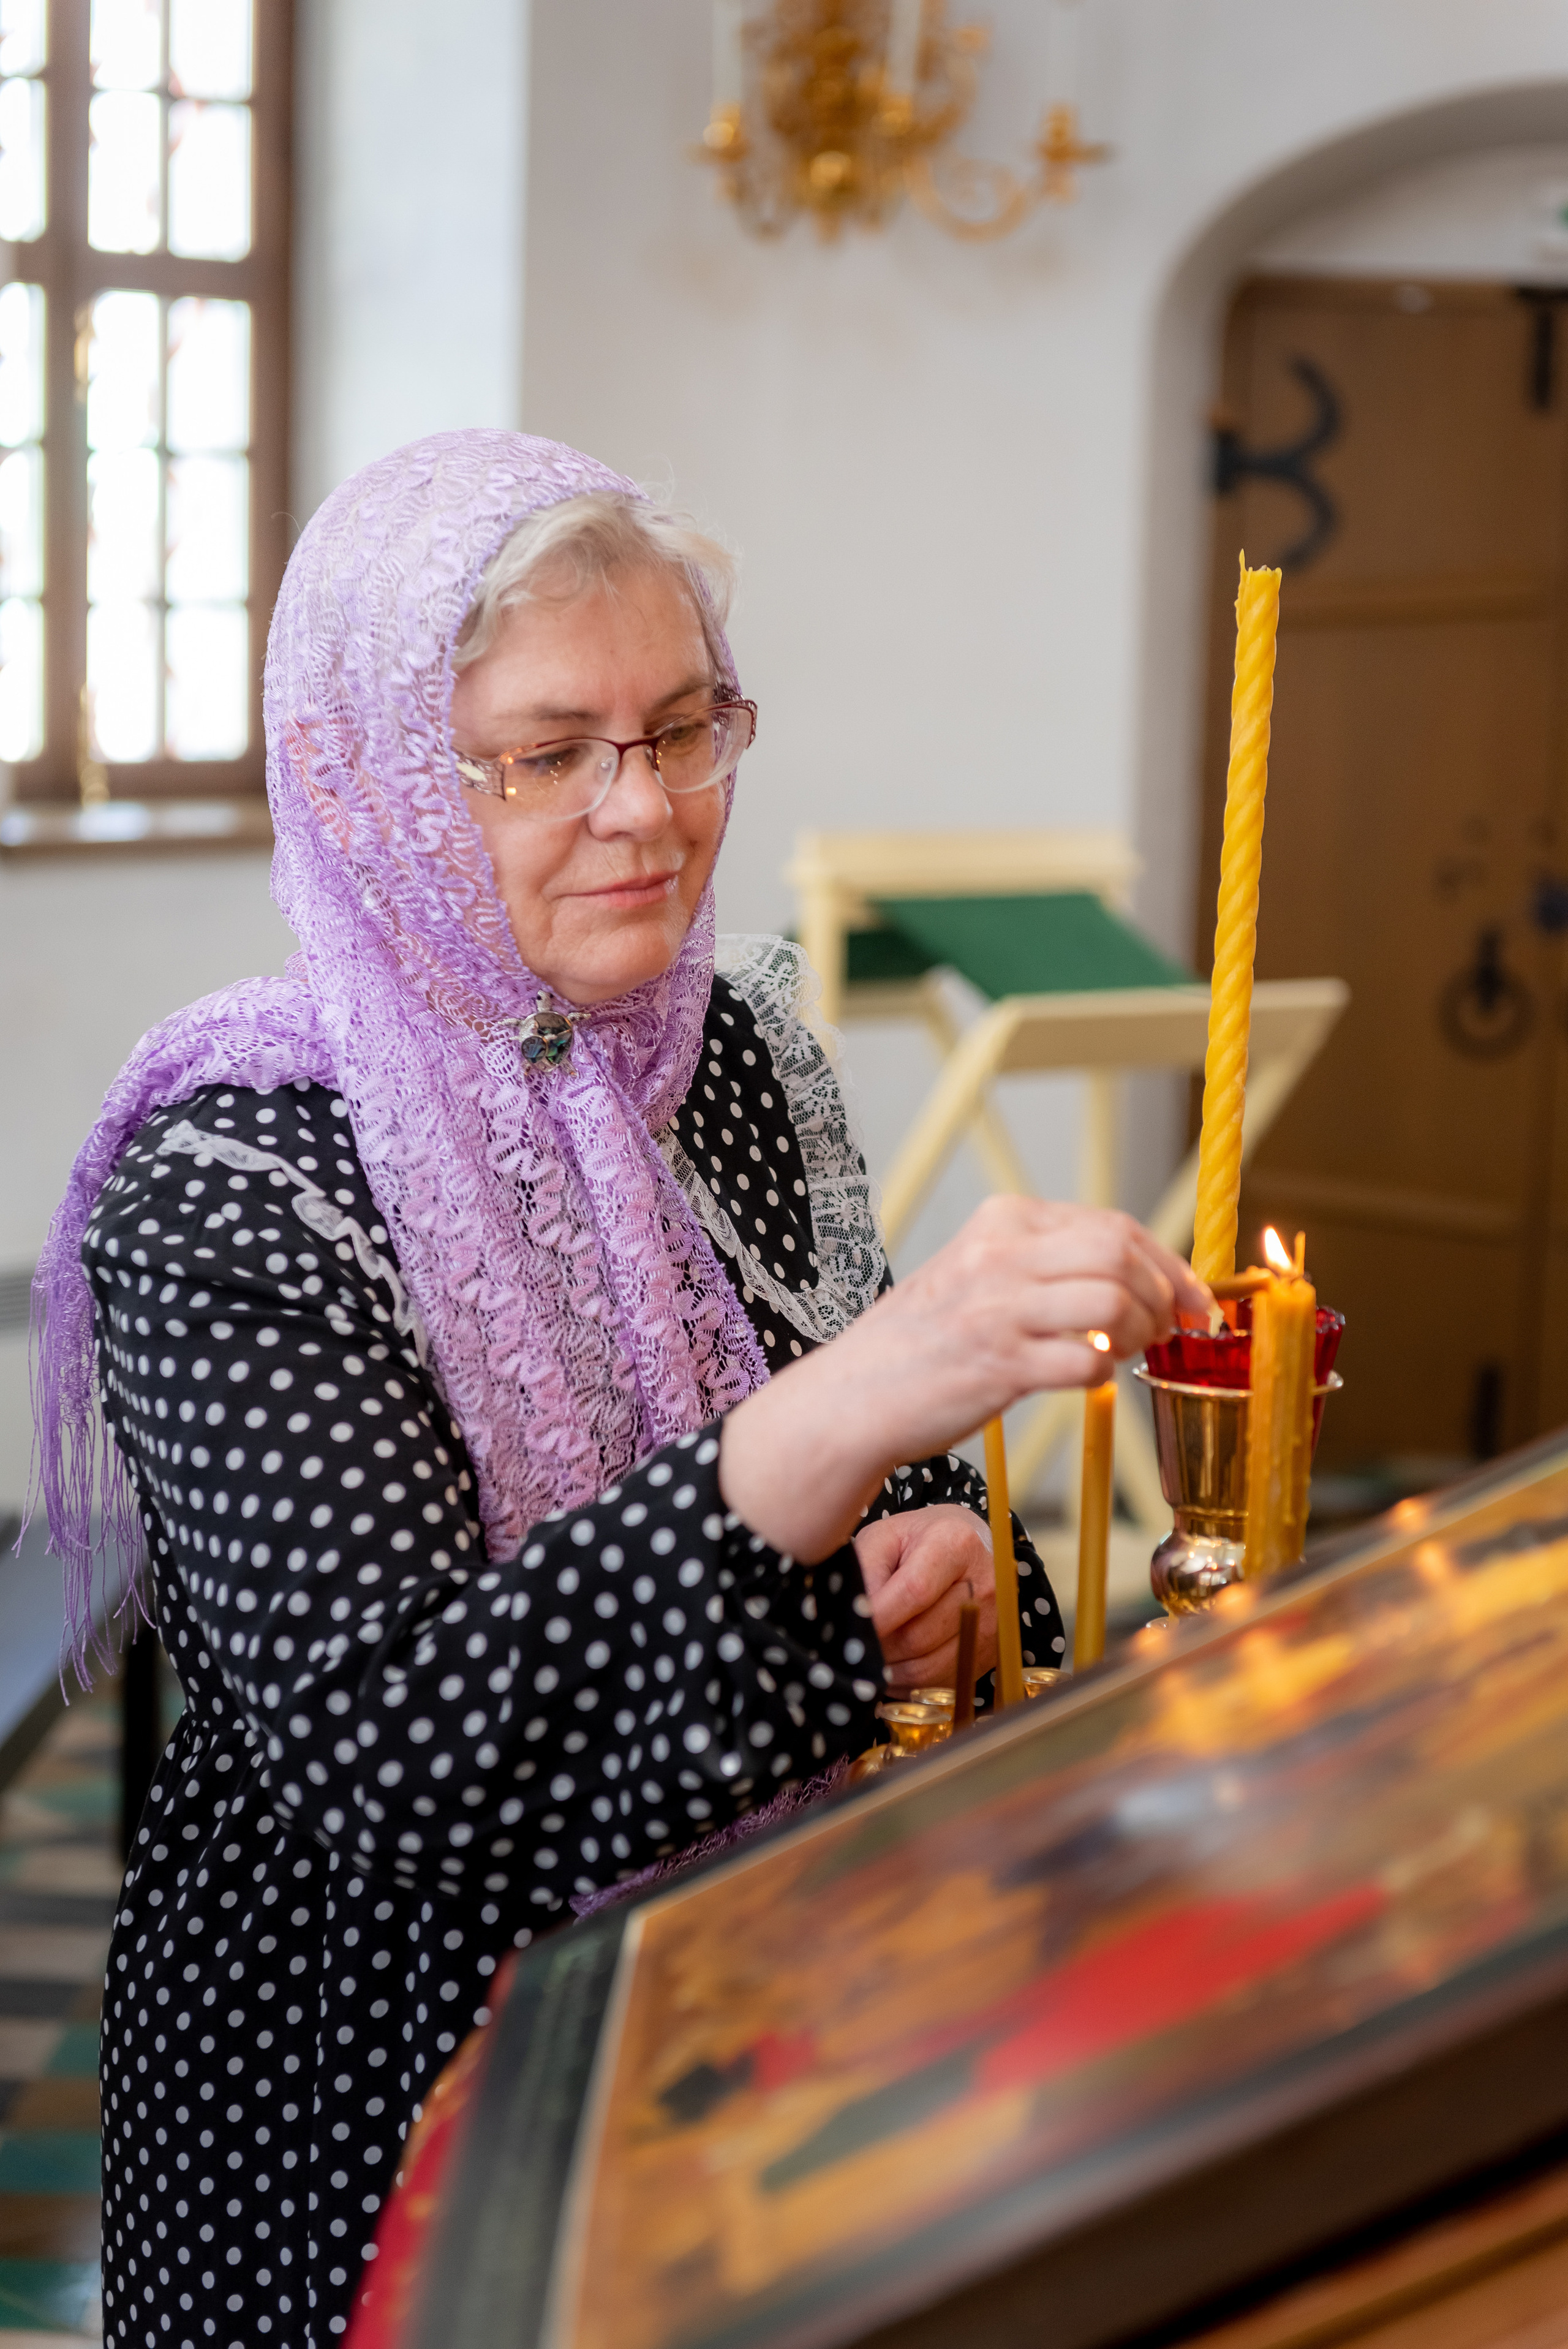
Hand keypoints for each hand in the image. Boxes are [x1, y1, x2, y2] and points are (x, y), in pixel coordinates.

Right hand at [721, 1195, 1210, 1562]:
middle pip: (1120, 1253)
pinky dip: (1103, 1372)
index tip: (1191, 1298)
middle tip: (1169, 1329)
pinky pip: (1086, 1360)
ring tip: (1124, 1352)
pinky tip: (1088, 1378)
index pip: (1112, 1225)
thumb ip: (1046, 1264)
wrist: (854, 1395)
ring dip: (1138, 1332)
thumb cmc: (923, 1341)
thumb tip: (1134, 1276)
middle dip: (1163, 1294)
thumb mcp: (978, 1272)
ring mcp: (999, 1309)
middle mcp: (1000, 1255)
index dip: (1167, 1263)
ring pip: (1112, 1299)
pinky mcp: (999, 1365)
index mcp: (1002, 1222)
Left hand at [854, 1505, 997, 1693]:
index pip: (915, 1591)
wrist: (960, 1551)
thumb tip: (857, 1617)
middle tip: (857, 1640)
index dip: (880, 1617)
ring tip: (873, 1650)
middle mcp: (983, 1586)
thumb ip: (865, 1570)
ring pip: (927, 1667)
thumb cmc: (914, 1543)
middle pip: (919, 1636)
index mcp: (955, 1544)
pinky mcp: (986, 1654)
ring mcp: (990, 1624)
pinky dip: (907, 1680)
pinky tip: (894, 1661)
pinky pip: (938, 1683)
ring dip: (890, 1667)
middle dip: (879, 1645)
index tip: (853, 1626)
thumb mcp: (883, 1538)